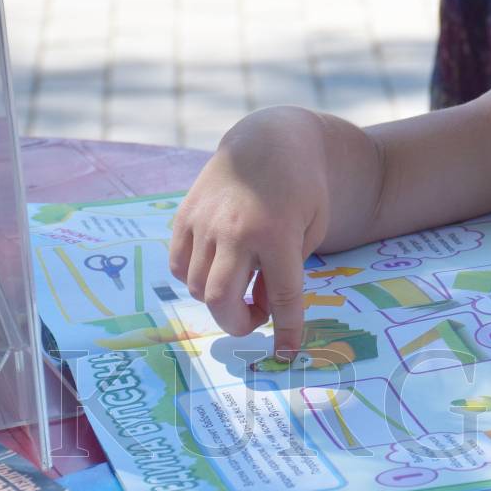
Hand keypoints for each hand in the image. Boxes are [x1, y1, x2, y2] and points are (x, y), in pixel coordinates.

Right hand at [169, 109, 330, 356]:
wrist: (271, 139)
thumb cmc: (303, 187)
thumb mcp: (313, 226)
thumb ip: (290, 269)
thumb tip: (263, 309)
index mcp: (276, 233)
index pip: (281, 296)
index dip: (286, 329)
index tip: (287, 351)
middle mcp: (234, 230)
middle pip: (220, 300)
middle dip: (237, 323)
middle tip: (255, 318)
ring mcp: (204, 222)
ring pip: (194, 287)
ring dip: (217, 300)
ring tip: (242, 286)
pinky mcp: (184, 215)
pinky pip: (177, 264)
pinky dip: (193, 278)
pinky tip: (217, 268)